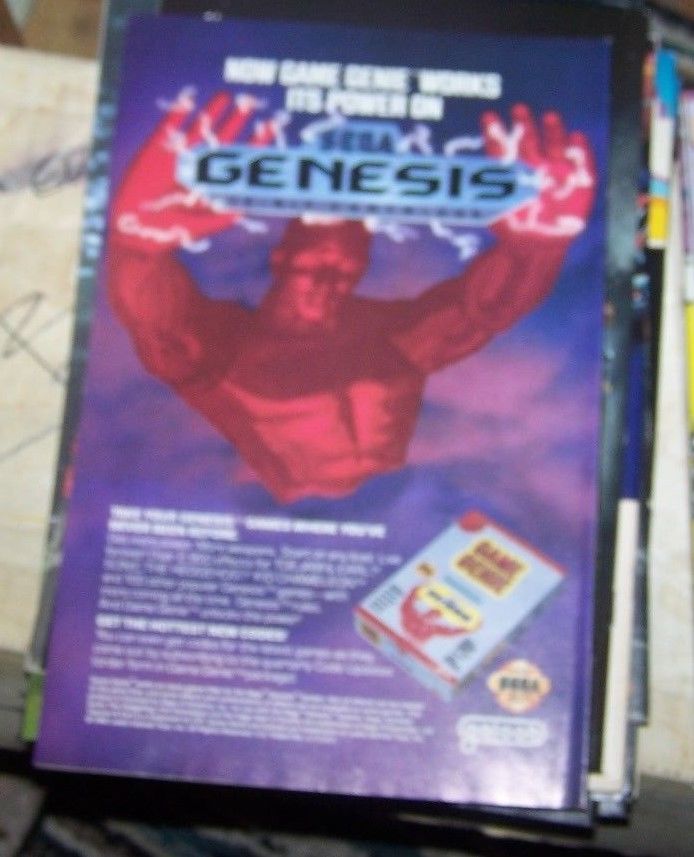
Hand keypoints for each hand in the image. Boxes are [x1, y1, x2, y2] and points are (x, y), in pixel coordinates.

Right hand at [111, 89, 275, 252]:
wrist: (139, 230)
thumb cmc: (174, 231)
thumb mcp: (205, 224)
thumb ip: (225, 215)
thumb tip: (248, 207)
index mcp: (214, 180)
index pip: (240, 158)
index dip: (255, 143)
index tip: (270, 128)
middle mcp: (200, 164)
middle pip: (223, 138)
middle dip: (236, 121)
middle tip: (249, 104)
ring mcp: (178, 154)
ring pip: (199, 127)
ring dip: (211, 112)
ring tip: (225, 96)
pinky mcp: (156, 148)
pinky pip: (168, 126)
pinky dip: (177, 113)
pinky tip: (189, 99)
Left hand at [481, 104, 595, 245]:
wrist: (538, 247)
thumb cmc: (513, 227)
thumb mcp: (495, 212)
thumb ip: (485, 196)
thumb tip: (459, 180)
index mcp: (513, 168)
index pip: (501, 147)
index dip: (494, 132)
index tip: (487, 117)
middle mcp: (535, 164)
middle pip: (529, 139)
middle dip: (524, 124)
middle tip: (518, 109)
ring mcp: (557, 170)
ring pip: (556, 144)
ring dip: (553, 130)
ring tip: (549, 116)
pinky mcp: (579, 180)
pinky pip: (582, 163)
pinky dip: (581, 151)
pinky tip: (577, 138)